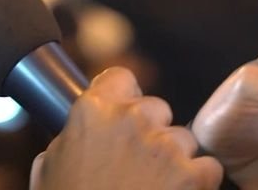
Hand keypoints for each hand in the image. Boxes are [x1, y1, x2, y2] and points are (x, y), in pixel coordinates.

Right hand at [31, 67, 222, 189]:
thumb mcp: (51, 164)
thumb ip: (73, 135)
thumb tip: (82, 131)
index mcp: (93, 110)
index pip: (121, 78)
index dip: (122, 99)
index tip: (121, 114)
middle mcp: (133, 119)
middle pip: (156, 108)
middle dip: (150, 131)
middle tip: (136, 162)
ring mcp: (166, 146)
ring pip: (183, 138)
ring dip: (173, 158)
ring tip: (153, 185)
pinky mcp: (193, 176)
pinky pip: (207, 167)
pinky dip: (196, 182)